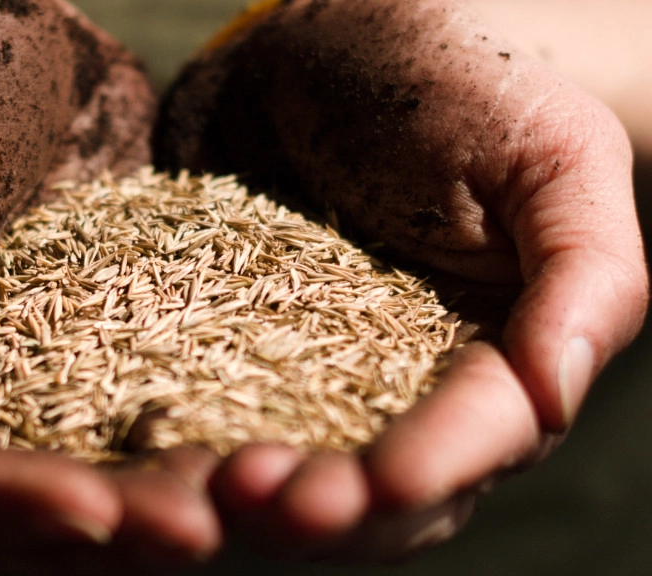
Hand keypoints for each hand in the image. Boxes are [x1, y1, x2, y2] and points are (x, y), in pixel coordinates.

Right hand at [0, 1, 220, 572]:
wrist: (18, 25)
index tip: (96, 513)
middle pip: (25, 495)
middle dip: (110, 524)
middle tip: (204, 527)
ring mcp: (43, 366)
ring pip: (103, 460)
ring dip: (173, 490)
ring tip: (256, 493)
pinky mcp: (115, 334)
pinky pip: (163, 393)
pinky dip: (212, 422)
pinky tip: (274, 430)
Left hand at [157, 0, 647, 559]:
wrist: (324, 52)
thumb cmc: (453, 85)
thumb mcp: (551, 155)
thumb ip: (587, 272)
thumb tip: (559, 393)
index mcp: (504, 354)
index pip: (486, 435)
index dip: (439, 464)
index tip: (386, 481)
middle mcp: (418, 389)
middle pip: (389, 491)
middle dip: (333, 508)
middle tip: (262, 495)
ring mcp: (324, 380)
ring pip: (303, 474)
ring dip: (255, 500)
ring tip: (202, 490)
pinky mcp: (243, 359)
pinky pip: (223, 420)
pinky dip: (193, 451)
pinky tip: (152, 456)